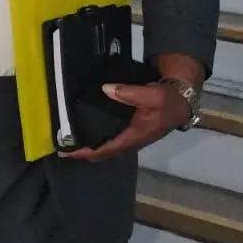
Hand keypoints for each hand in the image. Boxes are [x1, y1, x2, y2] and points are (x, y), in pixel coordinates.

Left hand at [60, 80, 191, 162]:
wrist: (181, 101)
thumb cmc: (168, 101)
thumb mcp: (153, 95)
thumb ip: (131, 93)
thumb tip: (107, 89)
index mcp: (132, 137)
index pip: (103, 150)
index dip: (83, 152)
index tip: (64, 151)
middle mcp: (128, 140)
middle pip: (100, 152)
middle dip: (81, 150)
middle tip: (60, 141)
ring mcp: (128, 136)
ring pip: (103, 145)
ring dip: (87, 142)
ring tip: (67, 133)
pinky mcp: (129, 129)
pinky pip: (108, 136)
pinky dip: (95, 134)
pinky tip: (84, 123)